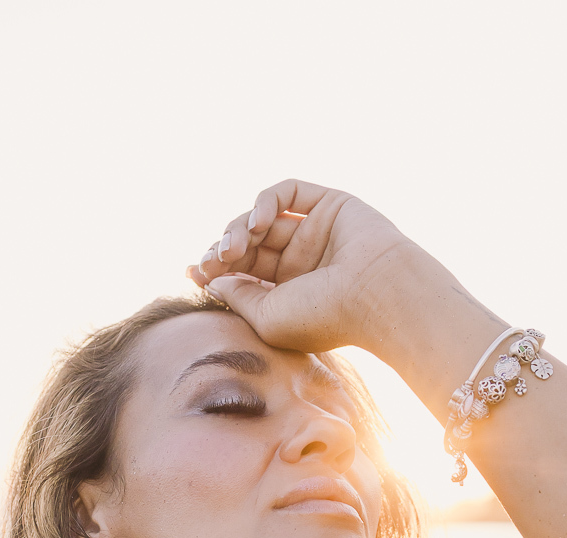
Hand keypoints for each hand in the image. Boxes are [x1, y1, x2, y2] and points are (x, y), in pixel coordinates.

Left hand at [186, 179, 409, 353]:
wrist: (375, 294)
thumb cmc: (324, 316)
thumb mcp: (266, 317)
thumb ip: (237, 296)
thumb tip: (211, 281)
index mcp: (290, 294)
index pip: (244, 274)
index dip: (214, 269)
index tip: (191, 270)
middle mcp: (302, 263)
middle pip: (249, 246)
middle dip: (224, 250)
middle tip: (212, 260)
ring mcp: (315, 233)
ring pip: (263, 220)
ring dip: (239, 229)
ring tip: (234, 247)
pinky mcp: (329, 205)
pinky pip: (287, 192)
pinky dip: (264, 201)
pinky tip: (258, 221)